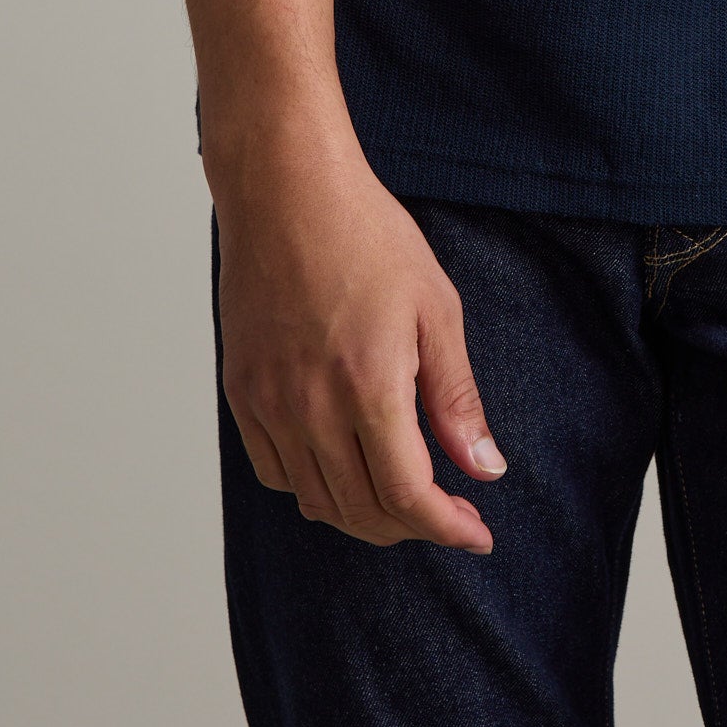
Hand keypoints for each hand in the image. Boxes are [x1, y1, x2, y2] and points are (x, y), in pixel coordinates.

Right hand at [214, 134, 505, 551]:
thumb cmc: (366, 236)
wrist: (286, 191)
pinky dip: (313, 487)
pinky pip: (275, 472)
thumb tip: (485, 469)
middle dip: (413, 525)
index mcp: (369, 386)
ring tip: (401, 493)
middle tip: (447, 511)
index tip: (476, 534)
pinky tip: (342, 464)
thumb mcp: (435, 308)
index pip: (407, 496)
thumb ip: (456, 398)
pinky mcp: (241, 394)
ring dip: (364, 513)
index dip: (447, 527)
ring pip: (316, 501)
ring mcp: (269, 404)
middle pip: (363, 510)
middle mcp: (312, 408)